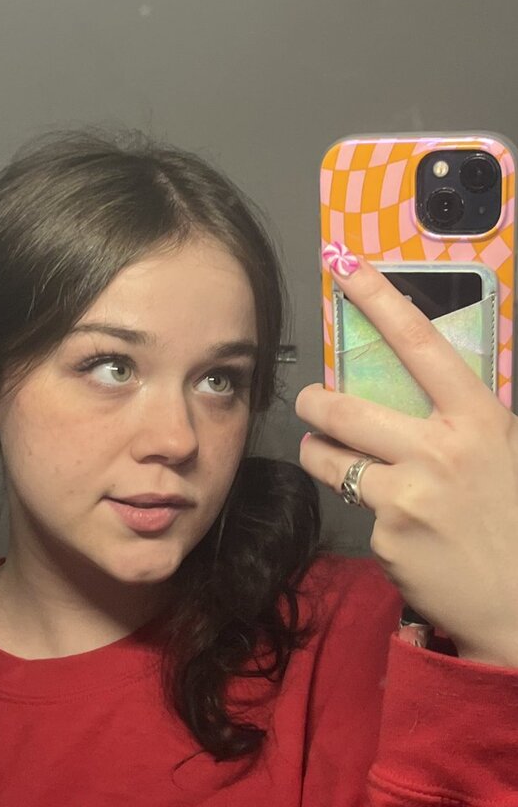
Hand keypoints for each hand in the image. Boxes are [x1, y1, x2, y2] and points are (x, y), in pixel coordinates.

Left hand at [295, 255, 517, 667]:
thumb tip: (414, 390)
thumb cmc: (515, 520)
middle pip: (344, 409)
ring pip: (328, 460)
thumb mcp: (504, 454)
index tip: (348, 268)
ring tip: (327, 455)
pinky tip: (399, 528)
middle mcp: (438, 451)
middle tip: (309, 402)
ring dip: (318, 453)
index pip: (421, 346)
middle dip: (313, 403)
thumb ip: (460, 421)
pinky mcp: (384, 537)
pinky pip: (355, 511)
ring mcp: (406, 496)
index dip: (381, 301)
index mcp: (478, 420)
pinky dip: (366, 512)